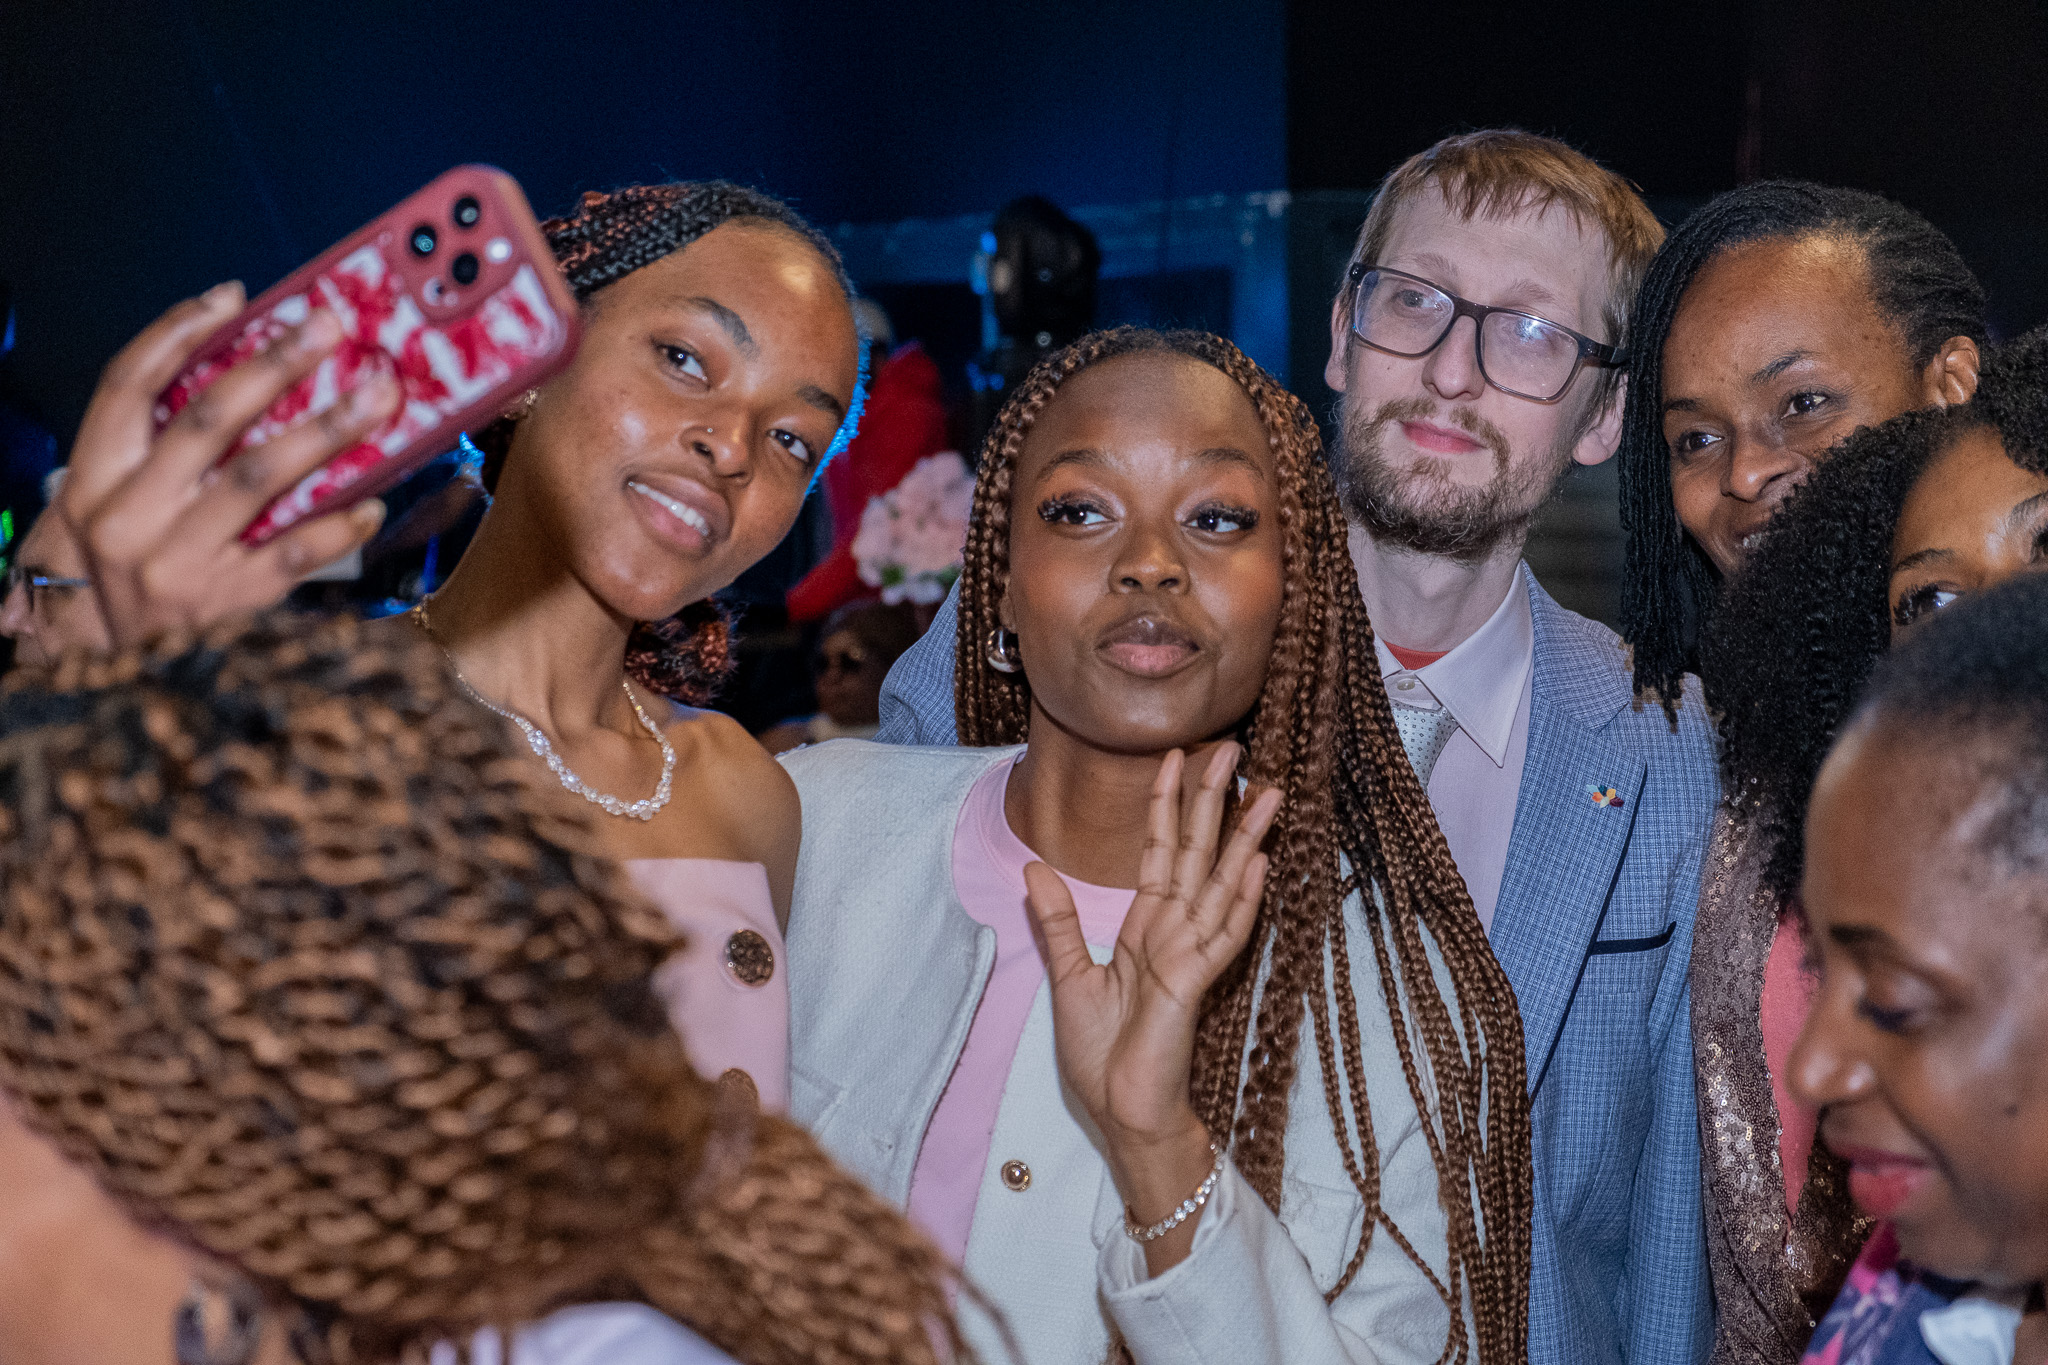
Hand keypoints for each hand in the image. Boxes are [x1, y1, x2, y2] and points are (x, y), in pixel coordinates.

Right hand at [55, 281, 400, 650]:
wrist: (105, 677)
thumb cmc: (114, 583)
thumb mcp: (105, 513)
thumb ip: (153, 455)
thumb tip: (234, 378)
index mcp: (96, 482)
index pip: (126, 385)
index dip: (177, 333)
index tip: (232, 299)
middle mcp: (130, 516)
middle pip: (207, 418)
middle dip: (274, 365)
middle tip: (329, 328)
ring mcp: (178, 560)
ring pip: (259, 476)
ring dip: (325, 430)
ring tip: (376, 397)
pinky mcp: (225, 603)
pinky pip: (292, 552)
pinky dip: (335, 524)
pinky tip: (371, 499)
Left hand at [1023, 743, 1279, 1268]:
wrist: (1120, 1114)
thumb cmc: (1102, 1058)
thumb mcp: (1069, 979)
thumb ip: (1058, 923)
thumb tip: (1034, 869)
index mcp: (1145, 929)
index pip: (1160, 852)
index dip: (1166, 803)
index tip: (1174, 755)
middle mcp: (1173, 935)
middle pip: (1197, 853)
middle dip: (1212, 800)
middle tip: (1231, 746)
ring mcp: (1189, 958)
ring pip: (1220, 884)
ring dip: (1244, 838)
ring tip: (1266, 791)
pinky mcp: (1193, 987)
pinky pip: (1221, 936)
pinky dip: (1239, 901)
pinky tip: (1256, 864)